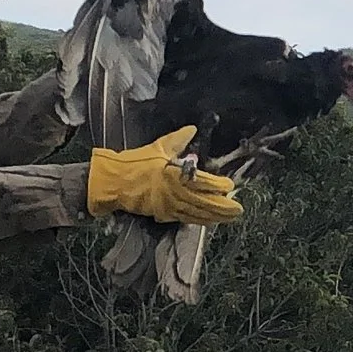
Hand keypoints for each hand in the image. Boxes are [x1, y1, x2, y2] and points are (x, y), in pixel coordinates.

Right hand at [85, 126, 243, 225]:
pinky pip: (186, 219)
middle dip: (223, 207)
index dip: (218, 186)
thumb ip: (178, 139)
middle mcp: (176, 193)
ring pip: (198, 214)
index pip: (204, 182)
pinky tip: (210, 222)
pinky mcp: (164, 213)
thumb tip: (192, 129)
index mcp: (175, 175)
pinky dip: (200, 221)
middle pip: (206, 202)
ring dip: (216, 216)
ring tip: (230, 218)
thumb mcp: (158, 146)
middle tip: (238, 209)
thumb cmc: (135, 163)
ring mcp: (170, 206)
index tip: (230, 186)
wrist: (115, 182)